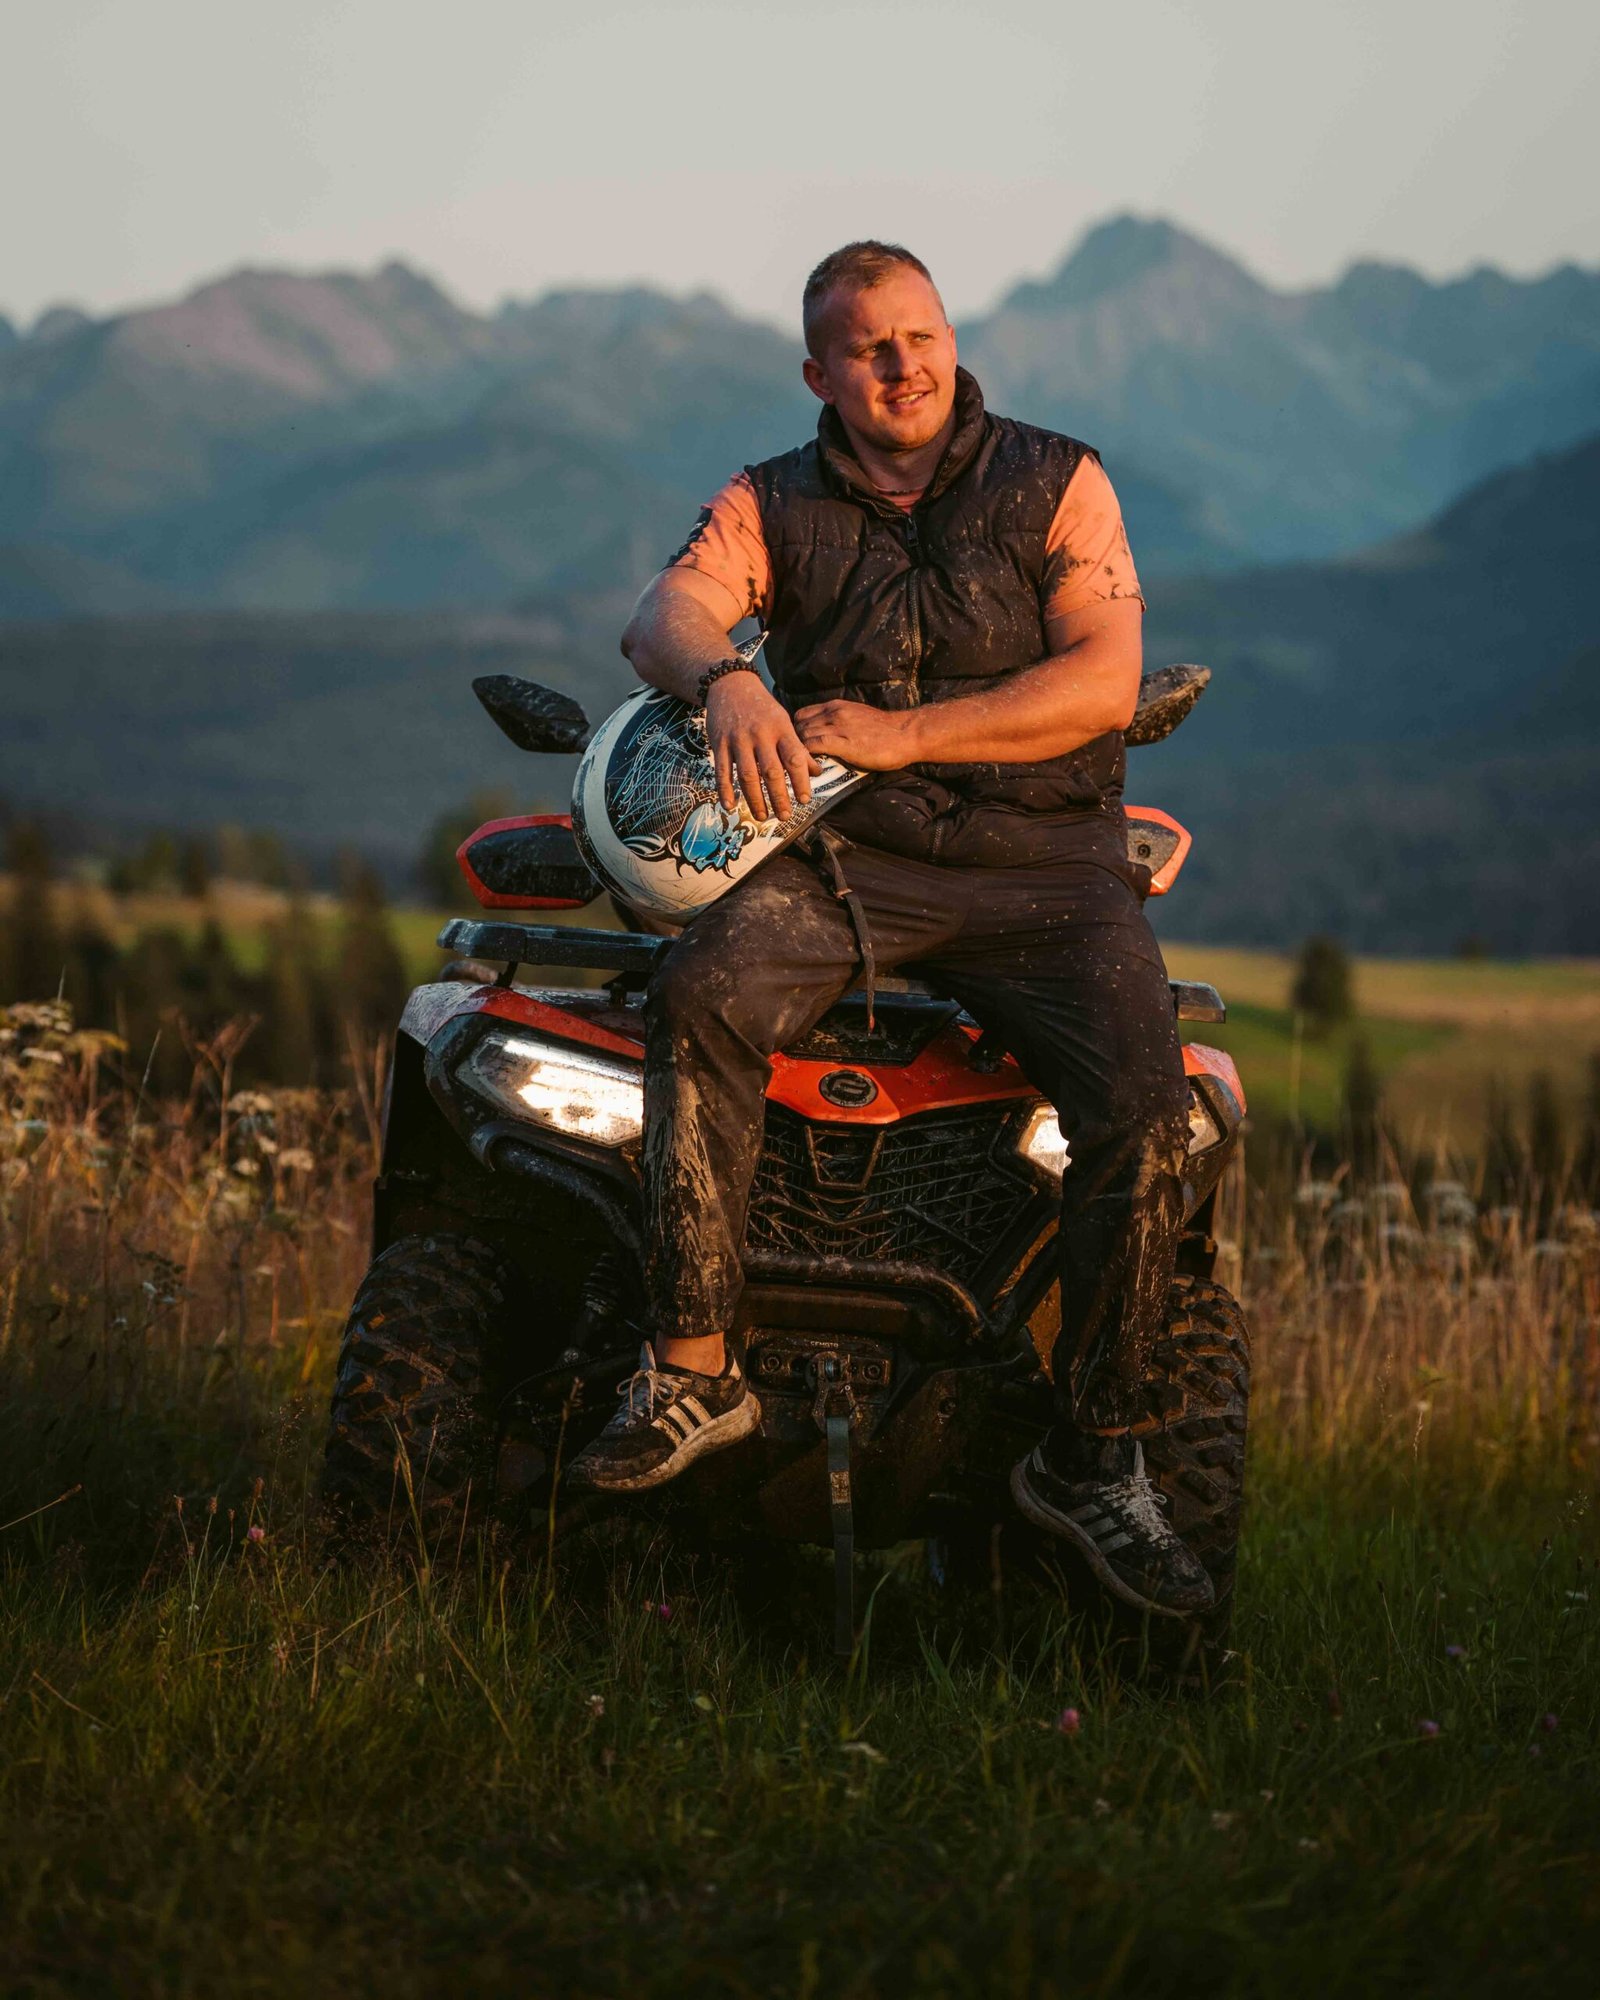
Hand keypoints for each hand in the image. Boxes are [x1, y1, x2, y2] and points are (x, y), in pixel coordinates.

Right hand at [706, 673, 821, 821]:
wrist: (730, 684)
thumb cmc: (761, 706)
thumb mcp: (784, 721)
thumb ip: (797, 747)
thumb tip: (816, 771)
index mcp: (780, 729)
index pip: (794, 757)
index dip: (800, 780)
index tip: (804, 799)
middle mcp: (760, 735)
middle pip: (771, 771)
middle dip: (779, 796)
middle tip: (784, 815)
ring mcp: (738, 740)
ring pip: (747, 775)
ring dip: (755, 799)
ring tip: (762, 815)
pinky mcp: (720, 744)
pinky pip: (722, 771)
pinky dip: (725, 790)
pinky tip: (730, 806)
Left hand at [795, 699, 918, 771]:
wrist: (907, 733)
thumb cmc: (886, 731)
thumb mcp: (857, 717)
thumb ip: (839, 722)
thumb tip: (825, 734)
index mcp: (836, 706)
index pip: (802, 714)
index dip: (796, 730)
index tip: (797, 745)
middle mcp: (834, 713)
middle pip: (799, 725)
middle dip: (793, 743)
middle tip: (795, 760)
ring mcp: (839, 727)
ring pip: (803, 735)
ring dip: (799, 752)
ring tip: (800, 767)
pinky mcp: (845, 743)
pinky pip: (815, 746)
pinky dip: (807, 756)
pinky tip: (811, 767)